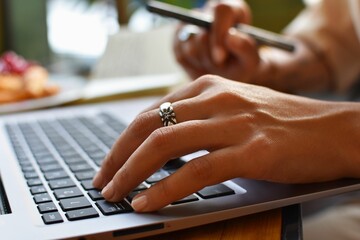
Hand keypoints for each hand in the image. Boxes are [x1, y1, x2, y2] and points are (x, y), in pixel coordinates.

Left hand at [93, 75, 358, 211]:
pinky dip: (165, 188)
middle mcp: (217, 99)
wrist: (335, 129)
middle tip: (102, 181)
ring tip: (114, 194)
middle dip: (118, 156)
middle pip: (150, 126)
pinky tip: (146, 202)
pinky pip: (196, 170)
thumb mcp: (234, 109)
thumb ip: (199, 119)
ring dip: (132, 172)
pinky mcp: (251, 151)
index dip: (123, 140)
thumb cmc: (282, 123)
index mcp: (208, 87)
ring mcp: (234, 124)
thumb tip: (160, 144)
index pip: (151, 112)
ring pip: (165, 144)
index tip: (109, 162)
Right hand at [173, 1, 259, 81]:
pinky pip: (181, 55)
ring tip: (213, 65)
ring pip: (189, 46)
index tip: (220, 58)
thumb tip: (230, 37)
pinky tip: (202, 64)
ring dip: (202, 62)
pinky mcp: (178, 39)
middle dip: (211, 55)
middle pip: (202, 32)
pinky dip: (192, 66)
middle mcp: (209, 12)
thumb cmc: (241, 65)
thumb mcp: (251, 61)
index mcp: (232, 10)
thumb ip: (246, 48)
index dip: (219, 34)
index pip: (222, 11)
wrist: (227, 76)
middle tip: (220, 65)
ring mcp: (191, 24)